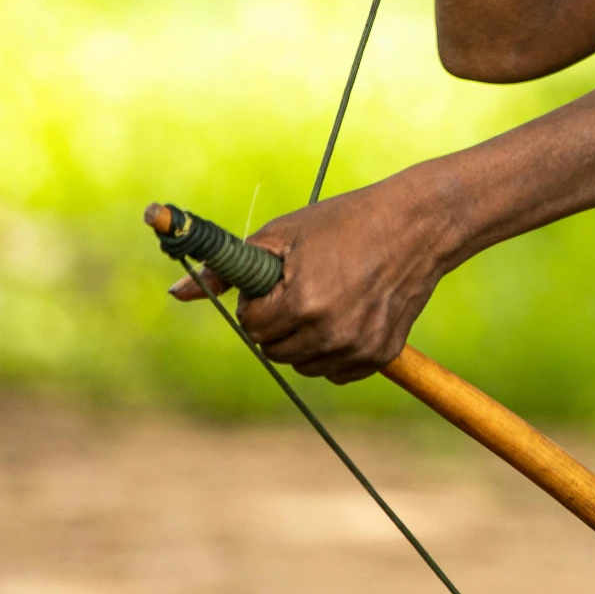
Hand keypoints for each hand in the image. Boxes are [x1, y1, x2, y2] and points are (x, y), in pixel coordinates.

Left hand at [168, 163, 462, 383]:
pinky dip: (332, 351)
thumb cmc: (346, 222)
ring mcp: (357, 348)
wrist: (418, 226)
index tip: (278, 282)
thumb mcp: (283, 234)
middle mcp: (330, 332)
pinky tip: (348, 316)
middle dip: (277, 323)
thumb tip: (176, 293)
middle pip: (274, 350)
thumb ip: (229, 269)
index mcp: (301, 301)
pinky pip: (334, 371)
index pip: (253, 325)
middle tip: (302, 289)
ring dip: (303, 340)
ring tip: (327, 299)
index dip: (260, 302)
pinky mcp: (380, 356)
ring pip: (302, 364)